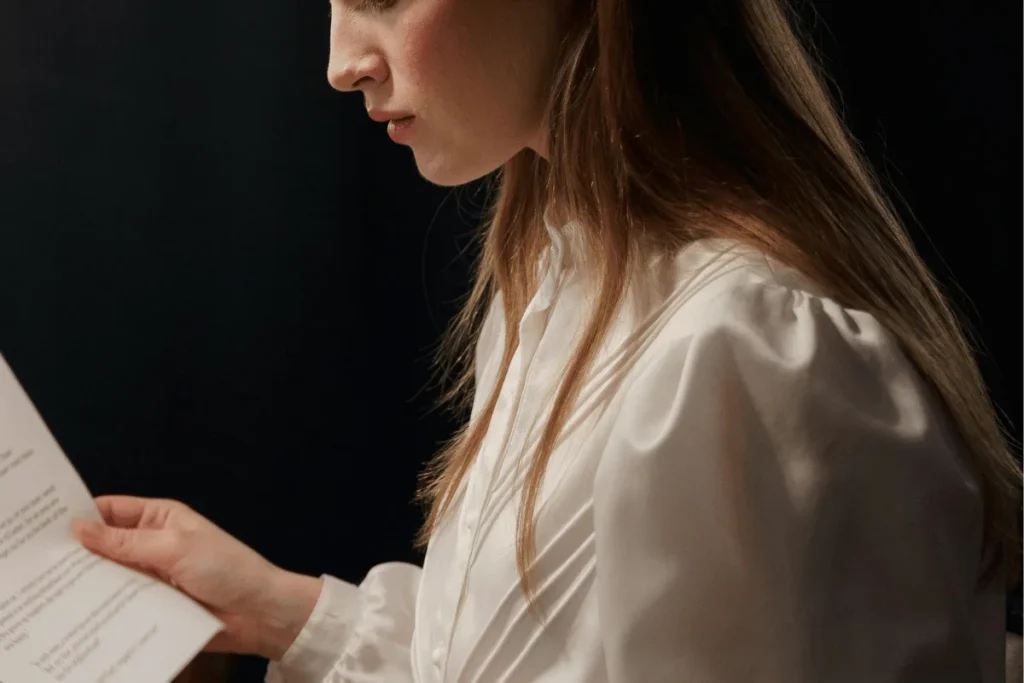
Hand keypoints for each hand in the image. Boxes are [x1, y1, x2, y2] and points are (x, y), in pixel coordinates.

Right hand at [72, 496, 322, 660]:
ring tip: (55, 593)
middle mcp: (154, 544)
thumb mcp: (175, 548)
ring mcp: (153, 575)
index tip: (47, 528)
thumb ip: (127, 542)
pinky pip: (123, 604)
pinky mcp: (155, 604)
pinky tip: (82, 616)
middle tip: (43, 566)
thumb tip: (81, 529)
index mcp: (161, 518)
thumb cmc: (228, 569)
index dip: (82, 515)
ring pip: (111, 577)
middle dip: (80, 554)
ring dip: (91, 584)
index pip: (112, 510)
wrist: (259, 612)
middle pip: (106, 545)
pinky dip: (106, 608)